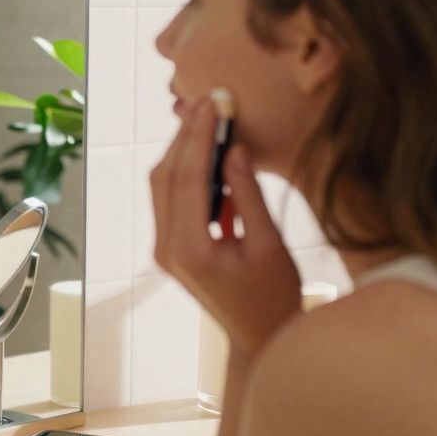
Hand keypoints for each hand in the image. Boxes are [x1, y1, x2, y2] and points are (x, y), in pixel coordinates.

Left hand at [149, 97, 301, 359]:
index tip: (211, 103)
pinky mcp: (171, 246)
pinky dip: (185, 170)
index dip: (197, 136)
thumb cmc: (274, 296)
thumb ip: (249, 197)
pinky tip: (206, 149)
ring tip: (206, 115)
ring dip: (182, 150)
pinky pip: (171, 198)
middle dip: (185, 135)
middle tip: (207, 99)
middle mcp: (167, 248)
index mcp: (189, 249)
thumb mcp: (270, 245)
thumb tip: (233, 149)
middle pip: (166, 177)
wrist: (259, 336)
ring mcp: (164, 248)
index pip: (186, 179)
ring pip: (163, 185)